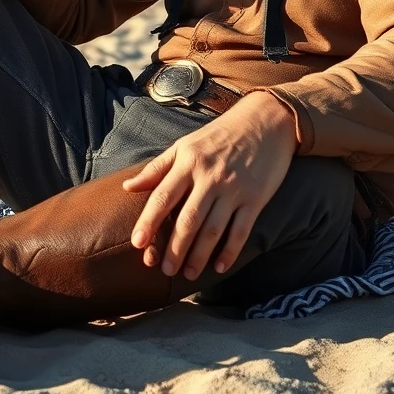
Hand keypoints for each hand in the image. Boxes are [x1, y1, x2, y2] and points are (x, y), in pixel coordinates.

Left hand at [122, 92, 297, 280]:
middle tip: (164, 270)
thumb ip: (157, 168)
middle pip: (187, 219)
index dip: (149, 222)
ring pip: (212, 230)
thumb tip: (127, 187)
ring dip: (198, 256)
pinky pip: (240, 231)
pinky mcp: (256, 198)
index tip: (137, 244)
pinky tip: (219, 267)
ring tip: (187, 273)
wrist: (266, 120)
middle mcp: (209, 176)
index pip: (163, 196)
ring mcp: (234, 188)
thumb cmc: (220, 135)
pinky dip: (230, 252)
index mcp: (188, 162)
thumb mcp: (185, 144)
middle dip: (174, 248)